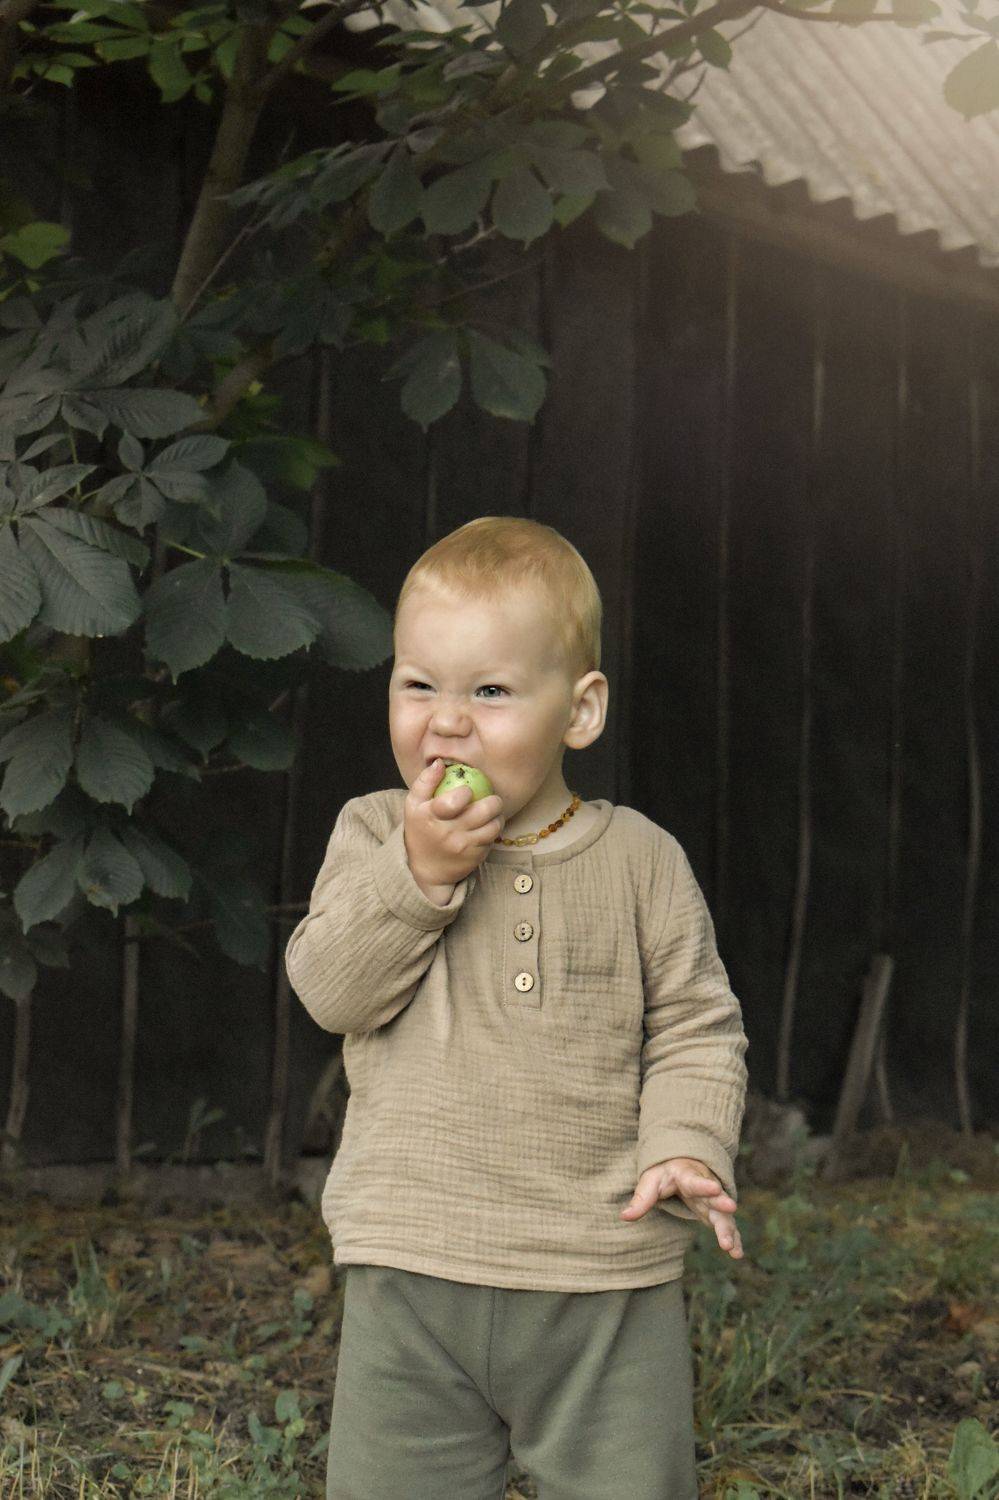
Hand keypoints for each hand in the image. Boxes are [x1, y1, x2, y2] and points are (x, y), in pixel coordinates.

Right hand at [404, 759, 505, 888]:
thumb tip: (440, 762)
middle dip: (493, 801)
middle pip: (483, 812)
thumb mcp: (413, 804)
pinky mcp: (475, 858)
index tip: (467, 791)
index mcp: (430, 816)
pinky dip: (494, 831)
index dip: (467, 792)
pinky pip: (492, 839)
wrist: (427, 869)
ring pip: (493, 826)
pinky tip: (489, 826)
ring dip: (498, 816)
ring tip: (494, 812)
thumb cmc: (420, 829)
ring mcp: (463, 847)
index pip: (454, 801)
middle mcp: (447, 833)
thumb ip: (425, 781)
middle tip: (492, 799)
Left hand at [620, 1156, 743, 1258]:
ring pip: (723, 1216)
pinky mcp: (717, 1214)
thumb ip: (641, 1199)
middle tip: (731, 1209)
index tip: (714, 1188)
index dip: (704, 1185)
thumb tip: (624, 1216)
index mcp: (687, 1176)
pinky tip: (737, 1254)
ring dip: (728, 1230)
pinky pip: (727, 1226)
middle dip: (722, 1205)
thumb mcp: (650, 1181)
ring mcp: (713, 1202)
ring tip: (731, 1249)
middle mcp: (705, 1188)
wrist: (683, 1165)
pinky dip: (733, 1238)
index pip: (695, 1181)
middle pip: (715, 1198)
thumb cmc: (665, 1173)